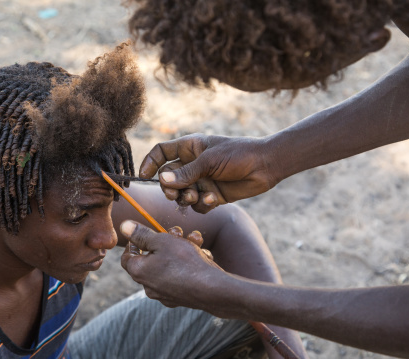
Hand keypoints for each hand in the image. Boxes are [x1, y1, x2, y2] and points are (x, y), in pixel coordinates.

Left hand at [120, 220, 222, 309]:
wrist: (213, 289)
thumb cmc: (185, 262)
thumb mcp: (162, 240)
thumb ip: (141, 234)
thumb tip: (124, 226)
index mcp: (139, 272)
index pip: (127, 256)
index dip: (134, 242)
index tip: (144, 232)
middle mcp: (148, 286)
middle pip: (150, 258)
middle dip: (165, 241)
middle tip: (176, 232)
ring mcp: (165, 294)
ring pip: (168, 265)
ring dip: (181, 248)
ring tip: (195, 240)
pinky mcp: (181, 297)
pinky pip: (180, 276)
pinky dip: (189, 264)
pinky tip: (203, 255)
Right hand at [139, 134, 277, 212]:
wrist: (265, 166)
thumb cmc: (238, 154)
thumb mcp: (210, 161)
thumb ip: (186, 173)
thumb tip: (162, 181)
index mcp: (189, 148)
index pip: (161, 153)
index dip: (150, 162)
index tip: (143, 175)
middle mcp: (192, 165)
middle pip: (168, 179)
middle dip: (170, 188)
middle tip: (175, 194)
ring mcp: (202, 181)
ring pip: (181, 195)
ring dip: (186, 198)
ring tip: (195, 196)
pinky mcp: (212, 195)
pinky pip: (197, 205)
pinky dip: (202, 204)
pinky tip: (214, 199)